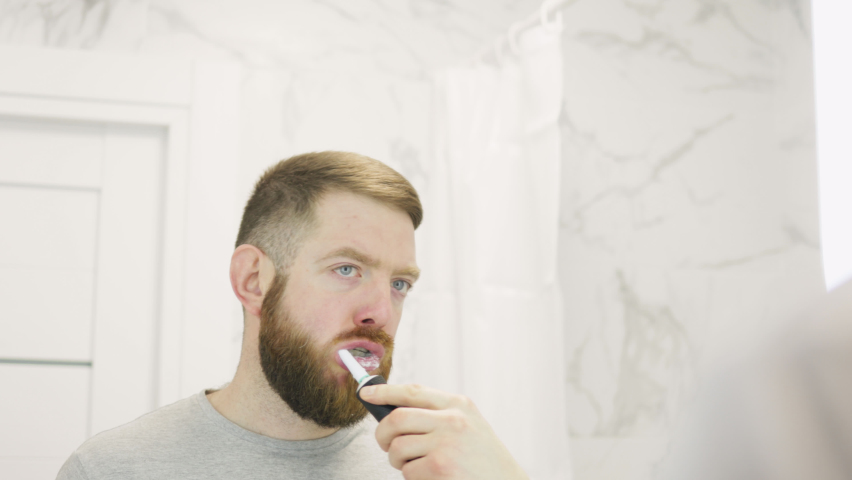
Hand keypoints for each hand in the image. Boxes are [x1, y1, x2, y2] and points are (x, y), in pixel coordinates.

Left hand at [359, 384, 528, 479]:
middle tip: (386, 444)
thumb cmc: (484, 461)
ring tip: (416, 467)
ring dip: (398, 461)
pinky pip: (407, 471)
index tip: (365, 392)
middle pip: (397, 418)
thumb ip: (438, 416)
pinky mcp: (440, 467)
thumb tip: (394, 415)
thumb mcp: (469, 426)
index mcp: (459, 405)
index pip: (413, 391)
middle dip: (383, 434)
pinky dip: (413, 478)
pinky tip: (430, 479)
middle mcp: (452, 420)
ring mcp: (446, 443)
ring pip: (398, 448)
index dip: (385, 391)